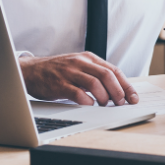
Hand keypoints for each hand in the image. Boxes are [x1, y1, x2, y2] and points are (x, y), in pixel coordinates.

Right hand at [19, 53, 138, 106]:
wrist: (30, 71)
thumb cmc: (57, 72)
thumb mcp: (79, 67)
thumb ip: (96, 74)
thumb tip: (118, 91)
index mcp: (89, 58)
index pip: (114, 70)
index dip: (126, 85)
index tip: (133, 98)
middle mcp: (81, 63)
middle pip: (107, 76)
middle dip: (118, 91)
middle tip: (121, 103)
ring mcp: (70, 73)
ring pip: (95, 83)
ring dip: (104, 97)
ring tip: (106, 105)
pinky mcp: (59, 84)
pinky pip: (78, 93)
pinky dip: (87, 101)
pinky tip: (90, 105)